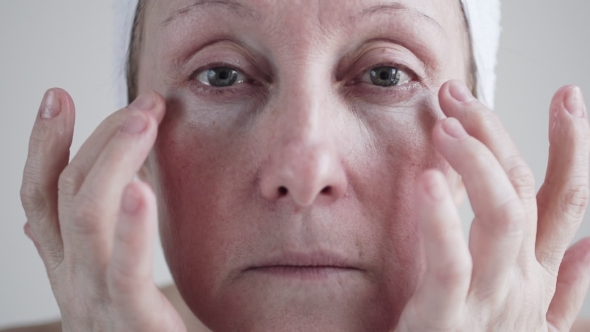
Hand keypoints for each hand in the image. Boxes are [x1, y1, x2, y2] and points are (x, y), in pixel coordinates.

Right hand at [20, 89, 185, 331]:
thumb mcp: (106, 290)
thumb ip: (81, 255)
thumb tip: (34, 225)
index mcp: (70, 271)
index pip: (40, 196)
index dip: (42, 144)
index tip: (58, 95)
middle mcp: (72, 283)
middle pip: (63, 194)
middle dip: (96, 137)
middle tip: (142, 101)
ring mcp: (96, 305)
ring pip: (83, 218)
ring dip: (112, 158)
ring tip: (145, 117)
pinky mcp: (133, 325)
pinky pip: (123, 273)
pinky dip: (130, 229)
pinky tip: (142, 189)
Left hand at [396, 81, 589, 330]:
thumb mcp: (533, 326)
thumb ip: (565, 290)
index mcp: (537, 279)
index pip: (565, 200)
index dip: (572, 146)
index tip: (567, 95)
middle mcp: (521, 285)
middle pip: (527, 193)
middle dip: (500, 134)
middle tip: (460, 92)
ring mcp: (488, 303)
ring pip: (502, 218)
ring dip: (480, 163)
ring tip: (449, 121)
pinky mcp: (443, 321)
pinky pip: (451, 263)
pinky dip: (442, 220)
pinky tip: (430, 179)